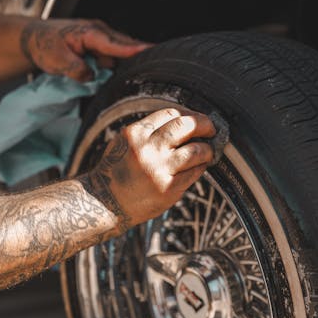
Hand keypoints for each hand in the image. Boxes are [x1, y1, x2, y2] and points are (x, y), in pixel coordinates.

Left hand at [20, 19, 151, 80]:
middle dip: (137, 55)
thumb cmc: (44, 45)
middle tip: (154, 67)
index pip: (116, 44)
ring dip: (120, 64)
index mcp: (90, 33)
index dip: (134, 50)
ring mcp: (100, 37)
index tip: (153, 51)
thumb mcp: (57, 61)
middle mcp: (99, 32)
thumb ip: (76, 70)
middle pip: (125, 46)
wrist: (34, 38)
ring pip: (119, 52)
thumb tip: (92, 77)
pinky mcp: (99, 45)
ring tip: (122, 74)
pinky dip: (113, 64)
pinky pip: (113, 55)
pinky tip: (111, 73)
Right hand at [81, 108, 216, 230]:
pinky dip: (202, 166)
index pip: (170, 114)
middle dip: (204, 124)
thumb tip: (184, 121)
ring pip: (195, 150)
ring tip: (209, 151)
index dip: (187, 114)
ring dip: (208, 149)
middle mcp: (147, 149)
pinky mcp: (168, 188)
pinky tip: (201, 165)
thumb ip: (148, 132)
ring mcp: (158, 169)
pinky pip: (194, 172)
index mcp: (135, 134)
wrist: (106, 203)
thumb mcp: (125, 143)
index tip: (195, 120)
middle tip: (212, 128)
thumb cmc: (118, 171)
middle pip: (185, 126)